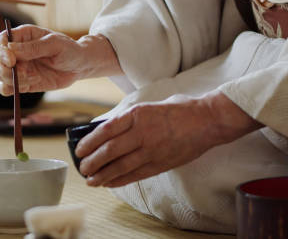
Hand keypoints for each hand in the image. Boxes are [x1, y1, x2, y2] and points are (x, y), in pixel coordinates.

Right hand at [0, 25, 120, 94]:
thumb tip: (11, 50)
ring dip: (13, 79)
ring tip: (34, 77)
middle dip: (4, 68)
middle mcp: (16, 51)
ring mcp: (18, 67)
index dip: (2, 51)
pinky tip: (29, 85)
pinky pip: (5, 88)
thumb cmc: (70, 50)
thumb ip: (34, 47)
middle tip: (22, 73)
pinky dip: (11, 89)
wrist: (79, 66)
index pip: (1, 40)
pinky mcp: (22, 82)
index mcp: (23, 36)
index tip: (12, 61)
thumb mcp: (55, 45)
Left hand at [75, 90, 262, 187]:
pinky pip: (136, 174)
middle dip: (92, 161)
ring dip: (103, 175)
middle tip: (83, 167)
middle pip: (110, 150)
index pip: (106, 130)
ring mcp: (152, 150)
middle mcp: (142, 132)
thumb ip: (130, 117)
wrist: (207, 120)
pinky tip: (110, 183)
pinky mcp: (161, 163)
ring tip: (91, 180)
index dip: (90, 141)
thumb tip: (108, 128)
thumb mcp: (149, 106)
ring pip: (121, 166)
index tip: (80, 149)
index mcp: (137, 114)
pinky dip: (120, 180)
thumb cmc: (179, 109)